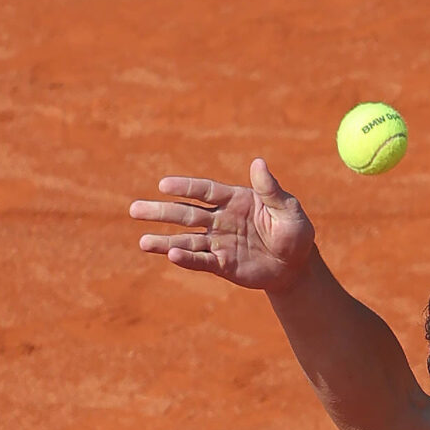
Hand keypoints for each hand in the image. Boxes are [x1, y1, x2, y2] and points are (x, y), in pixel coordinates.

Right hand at [129, 159, 316, 292]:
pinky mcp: (222, 264)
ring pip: (186, 240)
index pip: (204, 191)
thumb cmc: (294, 232)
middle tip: (134, 209)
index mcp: (234, 200)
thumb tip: (258, 163)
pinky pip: (201, 261)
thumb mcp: (288, 210)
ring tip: (142, 242)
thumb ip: (270, 190)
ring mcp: (219, 242)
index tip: (163, 186)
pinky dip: (187, 260)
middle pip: (185, 214)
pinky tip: (170, 256)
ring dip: (164, 240)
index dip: (184, 188)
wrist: (296, 266)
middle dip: (160, 212)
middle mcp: (220, 219)